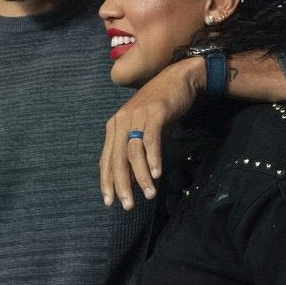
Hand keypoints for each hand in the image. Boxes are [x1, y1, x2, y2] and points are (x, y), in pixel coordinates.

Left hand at [100, 57, 205, 209]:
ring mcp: (137, 116)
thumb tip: (133, 181)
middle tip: (127, 206)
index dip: (107, 182)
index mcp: (115, 126)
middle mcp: (122, 121)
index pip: (106, 159)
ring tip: (149, 194)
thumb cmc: (161, 108)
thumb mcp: (144, 132)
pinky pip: (151, 140)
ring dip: (141, 176)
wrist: (179, 79)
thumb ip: (137, 154)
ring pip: (134, 152)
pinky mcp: (155, 113)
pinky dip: (153, 158)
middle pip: (117, 158)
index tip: (109, 202)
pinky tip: (157, 174)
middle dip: (121, 185)